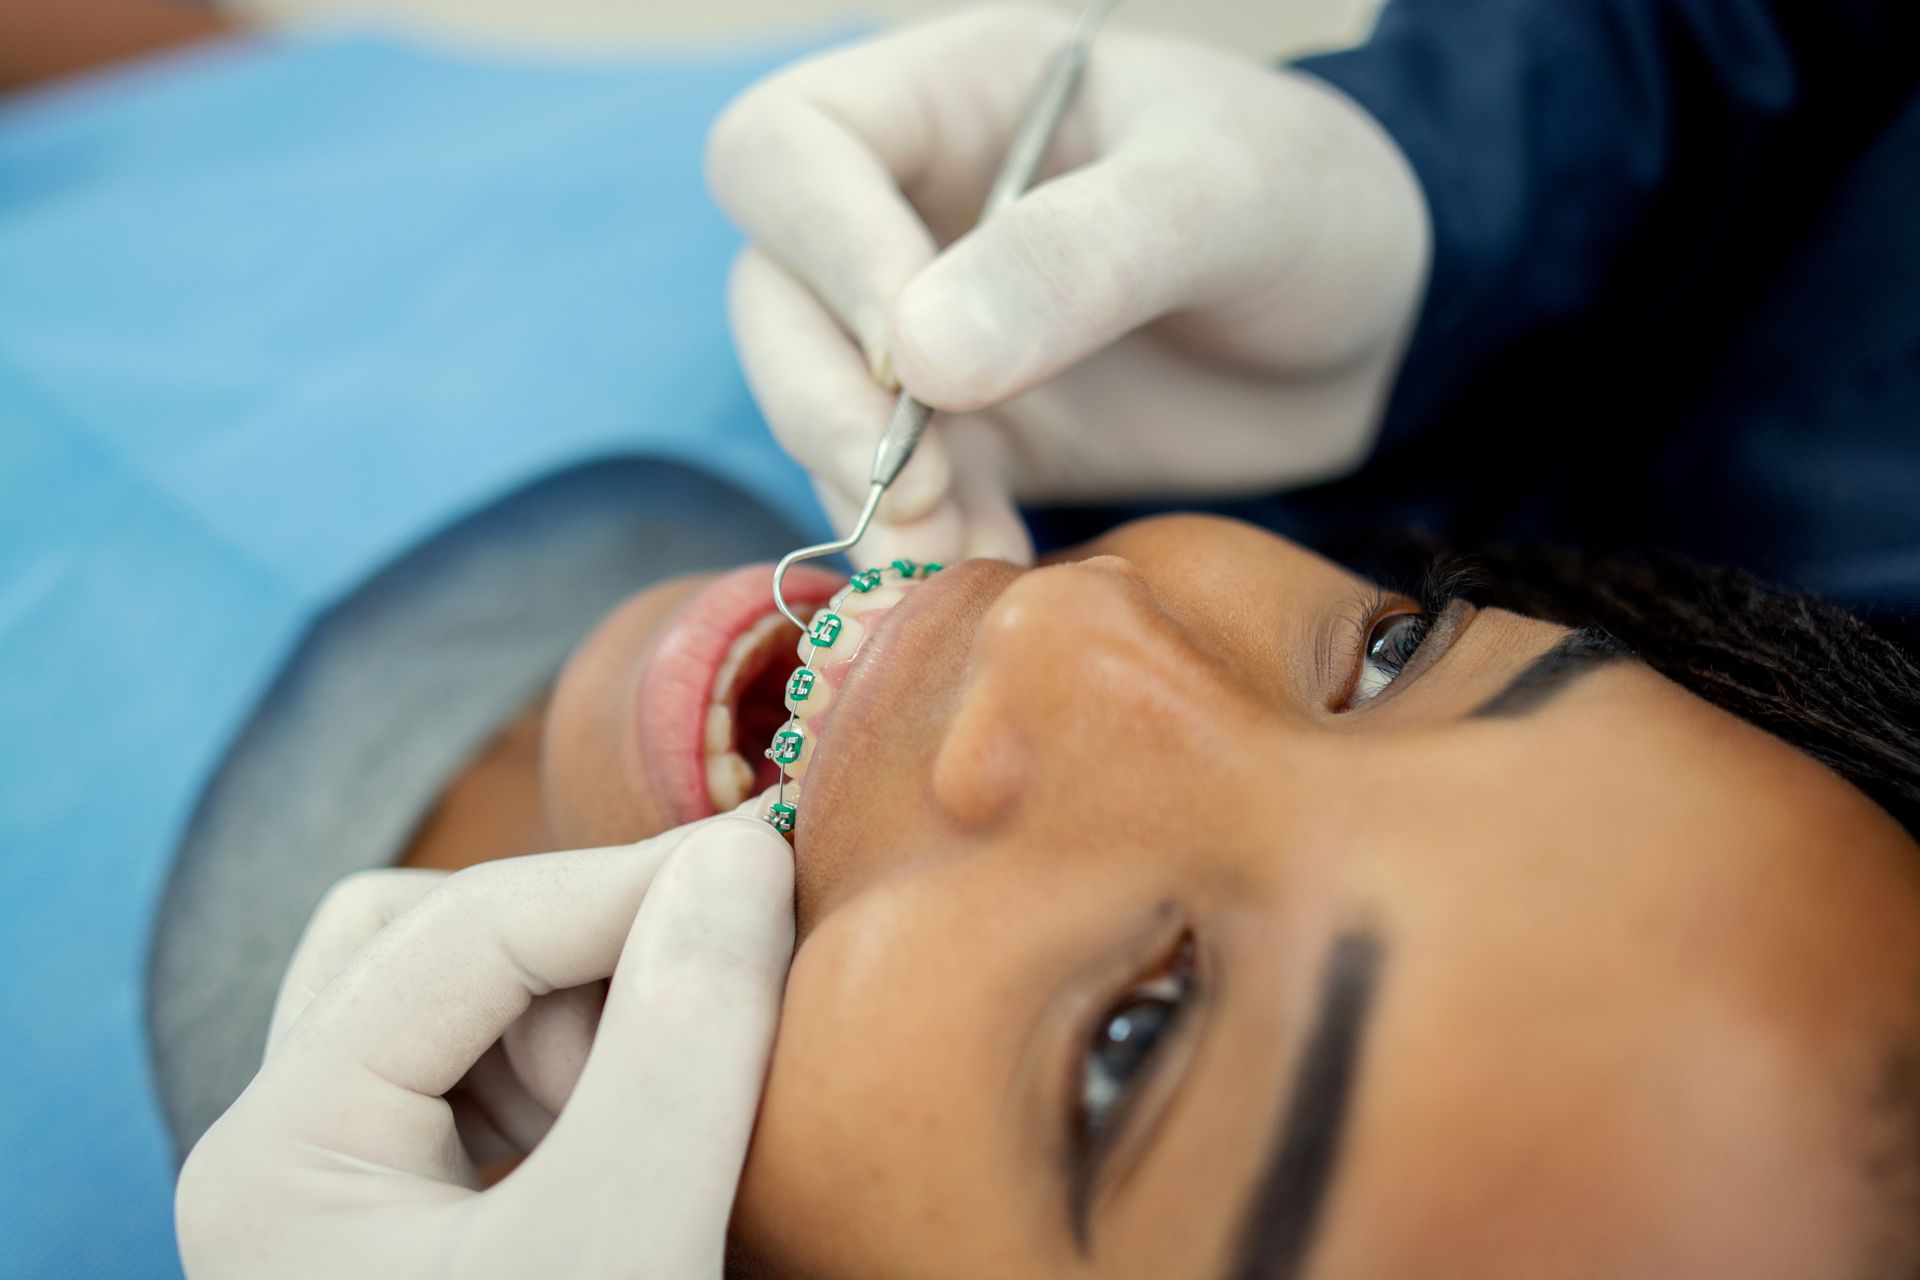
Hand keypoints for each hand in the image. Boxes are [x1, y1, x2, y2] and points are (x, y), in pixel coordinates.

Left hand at [176, 811, 794, 1278]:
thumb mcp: (622, 1245)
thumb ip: (679, 1045)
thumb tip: (742, 856)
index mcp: (277, 1153)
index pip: (460, 927)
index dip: (629, 882)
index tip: (776, 867)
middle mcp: (291, 1156)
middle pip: (431, 937)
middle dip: (583, 954)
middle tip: (705, 1018)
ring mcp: (357, 1191)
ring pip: (471, 1006)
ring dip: (594, 1021)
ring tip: (682, 1120)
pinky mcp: (433, 1226)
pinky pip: (503, 1084)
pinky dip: (595, 1079)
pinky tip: (660, 1141)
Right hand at [708, 4, 1430, 565]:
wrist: (1372, 331)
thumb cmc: (1310, 208)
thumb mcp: (1222, 200)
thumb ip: (1080, 259)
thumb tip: (915, 359)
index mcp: (952, 102)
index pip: (786, 150)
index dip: (824, 251)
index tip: (913, 357)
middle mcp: (909, 214)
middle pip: (772, 298)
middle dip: (826, 405)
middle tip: (920, 491)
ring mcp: (928, 335)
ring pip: (813, 410)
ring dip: (867, 497)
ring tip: (962, 556)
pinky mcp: (968, 439)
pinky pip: (895, 498)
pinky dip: (925, 545)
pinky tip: (994, 570)